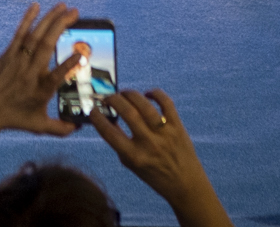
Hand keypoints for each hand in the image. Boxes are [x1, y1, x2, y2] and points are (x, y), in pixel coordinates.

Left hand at [0, 3, 82, 139]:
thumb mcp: (38, 126)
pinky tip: (36, 6)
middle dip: (61, 26)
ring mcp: (18, 61)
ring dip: (49, 19)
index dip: (68, 66)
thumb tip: (79, 128)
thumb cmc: (12, 117)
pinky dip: (27, 19)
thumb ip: (60, 128)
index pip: (56, 76)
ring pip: (35, 36)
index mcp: (40, 90)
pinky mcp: (8, 54)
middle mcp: (30, 72)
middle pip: (47, 46)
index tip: (81, 55)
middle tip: (76, 12)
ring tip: (63, 6)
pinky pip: (19, 34)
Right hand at [91, 90, 232, 226]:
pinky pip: (167, 103)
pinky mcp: (178, 127)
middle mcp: (149, 144)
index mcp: (134, 156)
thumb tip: (106, 120)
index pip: (109, 132)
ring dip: (130, 94)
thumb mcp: (131, 165)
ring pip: (145, 105)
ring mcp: (165, 134)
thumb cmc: (155, 176)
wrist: (187, 186)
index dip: (97, 117)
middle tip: (108, 98)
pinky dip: (156, 94)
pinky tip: (147, 94)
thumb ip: (118, 144)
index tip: (93, 110)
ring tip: (124, 94)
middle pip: (127, 112)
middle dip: (113, 99)